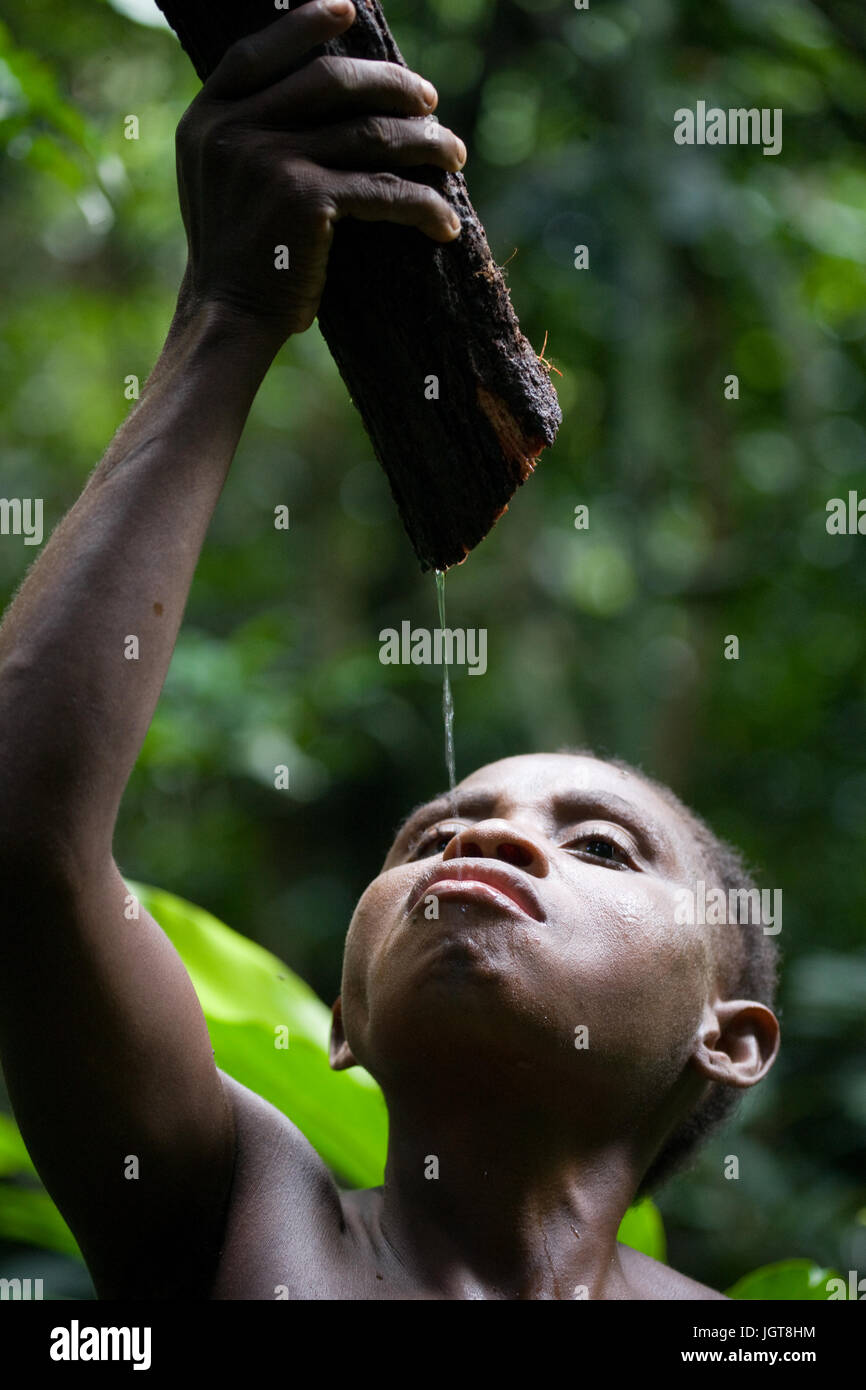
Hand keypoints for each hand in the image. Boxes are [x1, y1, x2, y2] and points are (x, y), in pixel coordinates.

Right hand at [175, 0, 465, 342]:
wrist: (228, 319)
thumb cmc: (239, 258)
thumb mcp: (221, 180)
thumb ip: (249, 131)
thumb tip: (319, 88)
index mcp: (208, 118)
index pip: (260, 51)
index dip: (306, 24)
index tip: (350, 10)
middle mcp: (233, 130)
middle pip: (329, 82)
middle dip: (391, 86)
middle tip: (430, 102)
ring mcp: (268, 160)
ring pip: (368, 133)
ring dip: (423, 144)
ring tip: (455, 156)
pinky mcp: (305, 199)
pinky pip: (383, 191)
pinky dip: (423, 207)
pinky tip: (445, 224)